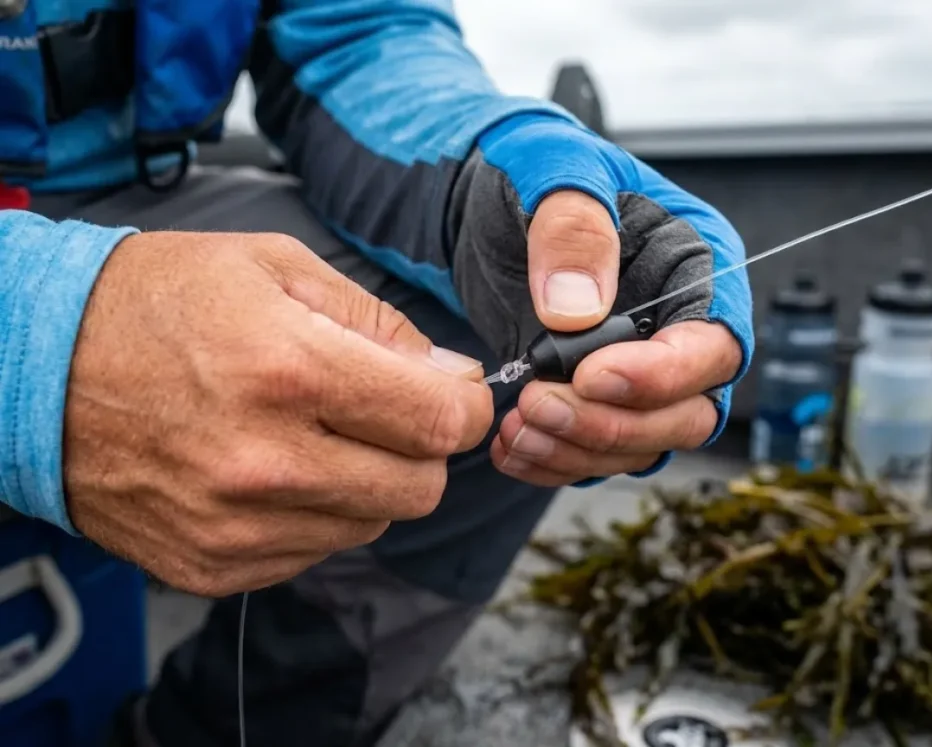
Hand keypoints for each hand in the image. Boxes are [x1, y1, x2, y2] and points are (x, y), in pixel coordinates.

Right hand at [65, 231, 491, 595]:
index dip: (468, 408)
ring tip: (314, 433)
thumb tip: (452, 378)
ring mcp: (235, 525)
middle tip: (386, 412)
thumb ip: (380, 323)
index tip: (457, 395)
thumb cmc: (159, 302)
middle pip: (419, 488)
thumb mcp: (276, 267)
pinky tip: (274, 469)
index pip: (439, 423)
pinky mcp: (211, 566)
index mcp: (289, 369)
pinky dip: (316, 514)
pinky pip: (313, 552)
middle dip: (421, 448)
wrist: (37, 367)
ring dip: (367, 481)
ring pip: (370, 524)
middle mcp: (265, 461)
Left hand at [488, 191, 742, 484]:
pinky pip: (595, 452)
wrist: (488, 204)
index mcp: (696, 264)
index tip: (590, 375)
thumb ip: (573, 229)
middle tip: (538, 405)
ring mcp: (640, 370)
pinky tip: (510, 447)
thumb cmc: (534, 172)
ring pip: (641, 444)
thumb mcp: (553, 169)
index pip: (713, 343)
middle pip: (686, 411)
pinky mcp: (598, 398)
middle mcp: (678, 327)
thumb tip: (578, 309)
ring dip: (579, 451)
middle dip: (613, 424)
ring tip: (515, 429)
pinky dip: (554, 461)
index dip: (661, 374)